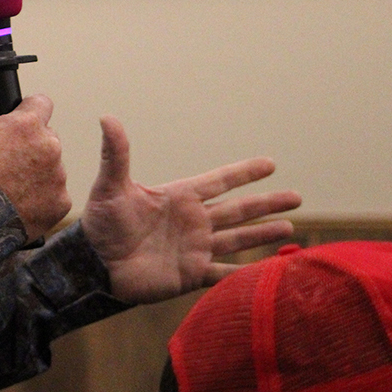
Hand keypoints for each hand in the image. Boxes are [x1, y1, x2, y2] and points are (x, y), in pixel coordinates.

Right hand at [0, 94, 68, 240]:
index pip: (41, 103)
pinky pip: (53, 195)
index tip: (20, 119)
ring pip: (51, 168)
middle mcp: (49, 147)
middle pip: (47, 137)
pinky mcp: (59, 204)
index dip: (28, 110)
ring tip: (9, 188)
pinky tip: (17, 205)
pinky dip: (39, 199)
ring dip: (36, 173)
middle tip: (7, 162)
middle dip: (31, 145)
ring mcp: (57, 177)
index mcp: (26, 125)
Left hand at [81, 115, 300, 303]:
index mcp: (178, 197)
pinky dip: (247, 274)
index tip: (270, 163)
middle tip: (297, 197)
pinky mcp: (191, 274)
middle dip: (266, 203)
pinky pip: (225, 273)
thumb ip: (116, 154)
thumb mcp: (110, 186)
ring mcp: (195, 248)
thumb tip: (107, 117)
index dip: (244, 173)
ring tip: (290, 227)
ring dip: (263, 234)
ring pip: (238, 239)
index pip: (219, 181)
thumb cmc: (101, 224)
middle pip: (238, 210)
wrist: (93, 264)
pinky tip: (270, 271)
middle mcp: (192, 222)